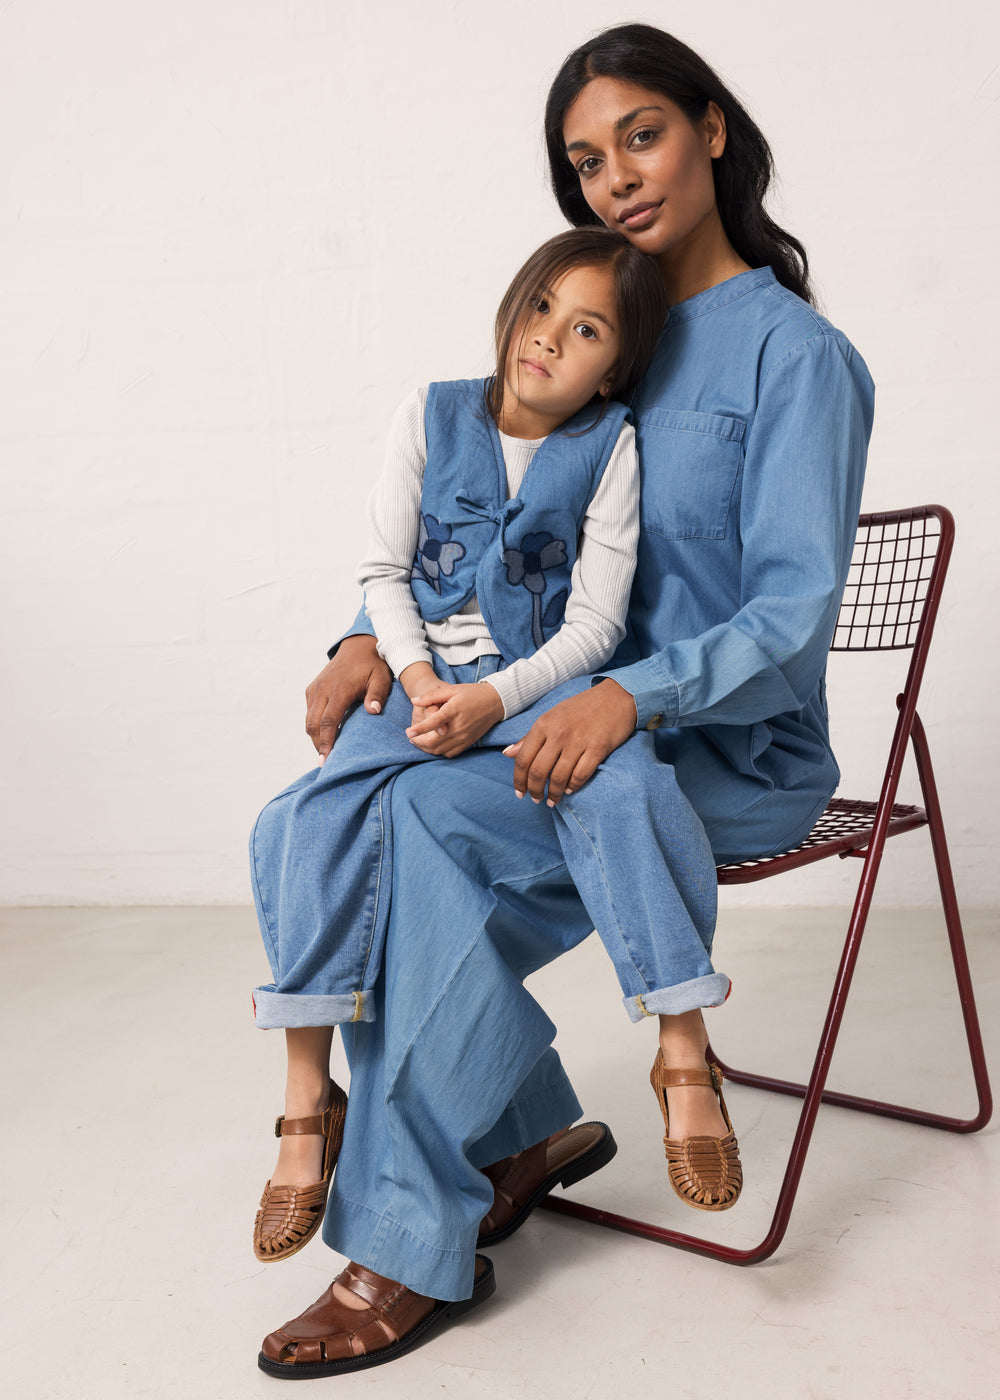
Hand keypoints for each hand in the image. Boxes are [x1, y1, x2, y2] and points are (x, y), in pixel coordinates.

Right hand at [305, 635, 392, 760]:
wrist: (358, 645)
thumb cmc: (372, 664)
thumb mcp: (381, 677)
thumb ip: (377, 695)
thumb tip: (372, 711)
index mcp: (338, 690)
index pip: (328, 721)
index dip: (326, 742)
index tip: (326, 759)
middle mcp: (322, 690)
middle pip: (313, 724)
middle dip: (318, 745)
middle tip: (325, 763)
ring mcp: (315, 689)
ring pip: (309, 719)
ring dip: (315, 737)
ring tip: (324, 752)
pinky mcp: (312, 689)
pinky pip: (310, 711)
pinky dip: (314, 725)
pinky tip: (324, 735)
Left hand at [405, 682, 504, 757]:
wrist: (496, 702)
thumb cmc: (472, 693)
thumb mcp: (452, 689)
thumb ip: (431, 696)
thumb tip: (414, 700)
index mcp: (454, 710)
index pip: (434, 723)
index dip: (419, 729)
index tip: (408, 732)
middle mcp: (459, 726)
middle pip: (434, 741)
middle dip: (419, 742)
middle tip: (410, 737)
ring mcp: (464, 736)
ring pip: (440, 750)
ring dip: (426, 748)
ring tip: (418, 742)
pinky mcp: (468, 742)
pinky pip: (450, 753)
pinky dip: (439, 752)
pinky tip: (434, 746)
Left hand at [503, 678, 636, 804]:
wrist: (616, 697)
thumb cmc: (581, 708)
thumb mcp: (551, 716)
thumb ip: (530, 737)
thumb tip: (507, 753)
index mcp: (543, 724)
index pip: (523, 758)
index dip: (518, 780)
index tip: (519, 792)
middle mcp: (558, 733)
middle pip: (538, 771)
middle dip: (534, 790)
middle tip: (536, 799)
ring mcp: (578, 741)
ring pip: (558, 777)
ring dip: (553, 794)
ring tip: (552, 800)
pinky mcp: (598, 748)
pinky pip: (580, 775)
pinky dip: (572, 786)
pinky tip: (569, 790)